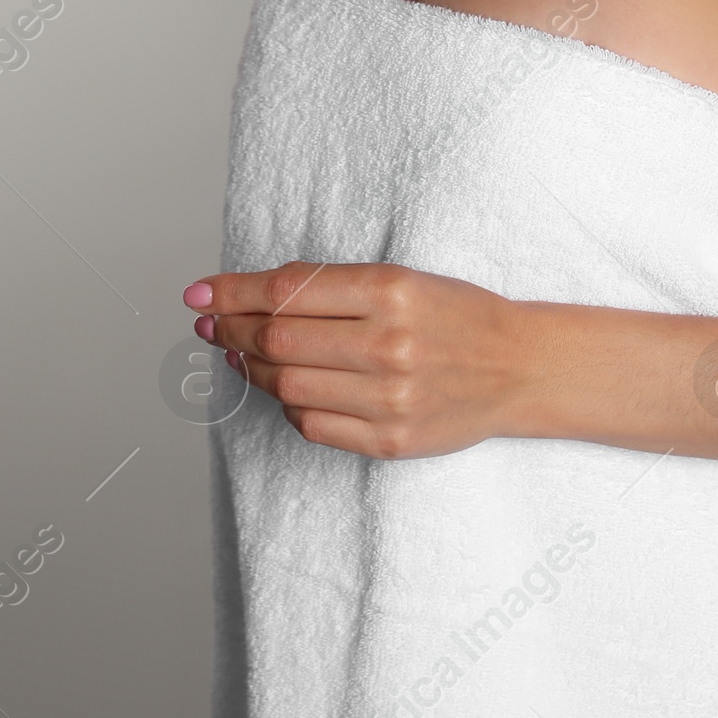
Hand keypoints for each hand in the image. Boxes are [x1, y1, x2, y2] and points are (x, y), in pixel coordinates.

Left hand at [181, 261, 536, 458]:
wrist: (517, 366)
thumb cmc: (455, 313)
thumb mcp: (401, 277)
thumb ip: (331, 286)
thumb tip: (249, 295)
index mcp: (391, 289)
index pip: (287, 291)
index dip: (233, 292)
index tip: (200, 292)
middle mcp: (388, 343)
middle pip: (277, 341)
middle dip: (230, 330)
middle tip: (209, 323)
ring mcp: (389, 398)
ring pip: (286, 386)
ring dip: (250, 369)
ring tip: (237, 355)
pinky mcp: (389, 440)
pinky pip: (312, 425)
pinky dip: (287, 404)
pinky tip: (284, 388)